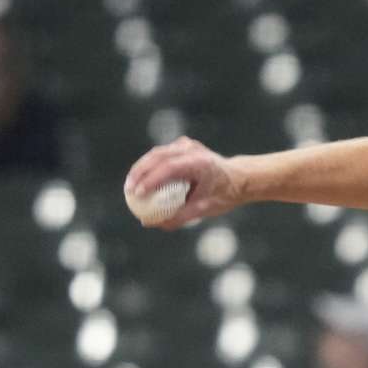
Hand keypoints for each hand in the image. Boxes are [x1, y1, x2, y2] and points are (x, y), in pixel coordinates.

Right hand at [124, 136, 240, 228]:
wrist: (239, 178)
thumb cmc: (223, 195)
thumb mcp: (204, 209)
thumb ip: (178, 217)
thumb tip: (149, 223)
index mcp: (200, 163)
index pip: (169, 168)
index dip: (150, 180)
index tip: (137, 194)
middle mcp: (193, 150)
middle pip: (159, 156)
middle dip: (139, 173)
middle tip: (128, 190)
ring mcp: (187, 145)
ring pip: (157, 153)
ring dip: (141, 168)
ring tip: (130, 186)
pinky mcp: (182, 146)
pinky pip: (161, 155)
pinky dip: (149, 166)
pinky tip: (140, 180)